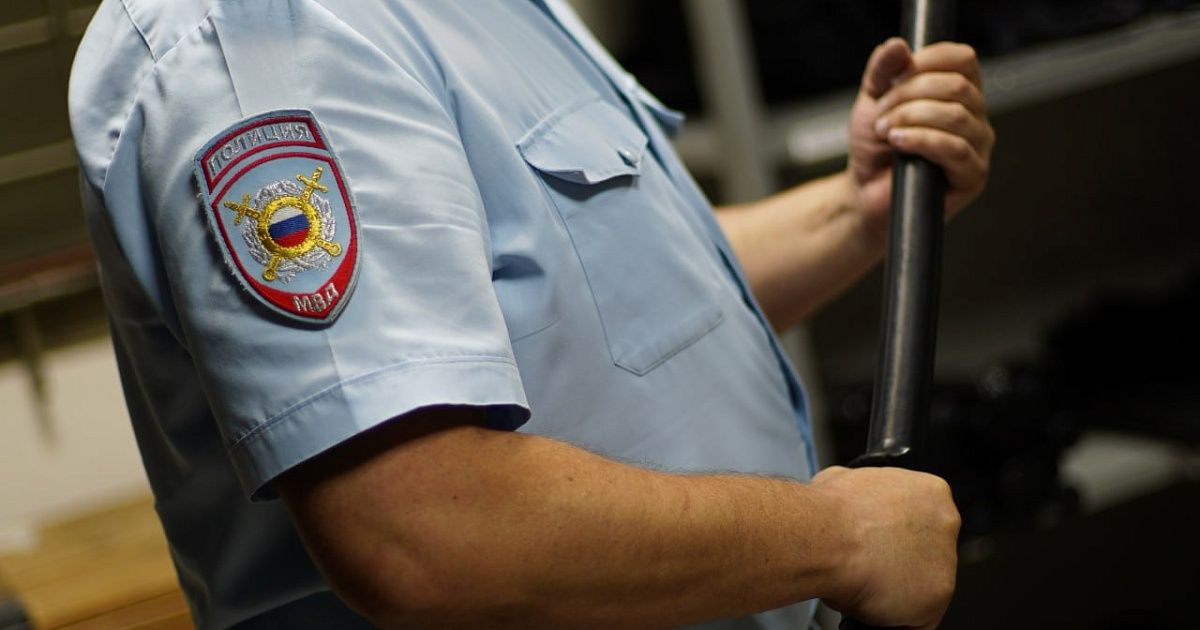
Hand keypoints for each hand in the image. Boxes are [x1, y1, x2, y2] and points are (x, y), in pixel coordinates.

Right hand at [812, 466, 960, 629]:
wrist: (830, 539)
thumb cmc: (832, 514)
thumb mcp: (844, 482)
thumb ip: (865, 495)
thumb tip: (852, 504)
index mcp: (930, 492)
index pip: (919, 521)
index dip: (894, 536)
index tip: (880, 543)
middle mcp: (946, 522)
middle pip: (924, 553)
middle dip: (898, 561)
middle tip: (869, 563)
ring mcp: (946, 558)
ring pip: (921, 586)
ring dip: (895, 587)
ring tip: (864, 579)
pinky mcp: (939, 594)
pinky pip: (917, 617)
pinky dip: (892, 616)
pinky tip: (869, 599)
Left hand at [847, 38, 994, 239]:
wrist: (865, 194)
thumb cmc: (875, 150)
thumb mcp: (872, 101)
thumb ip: (882, 72)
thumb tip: (898, 46)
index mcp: (959, 93)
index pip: (962, 59)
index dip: (928, 62)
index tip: (895, 77)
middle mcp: (975, 116)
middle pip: (957, 86)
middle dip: (909, 95)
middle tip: (881, 114)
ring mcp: (978, 146)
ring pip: (956, 116)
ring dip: (911, 118)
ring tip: (885, 131)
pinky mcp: (973, 176)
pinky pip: (955, 149)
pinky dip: (922, 141)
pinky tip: (898, 142)